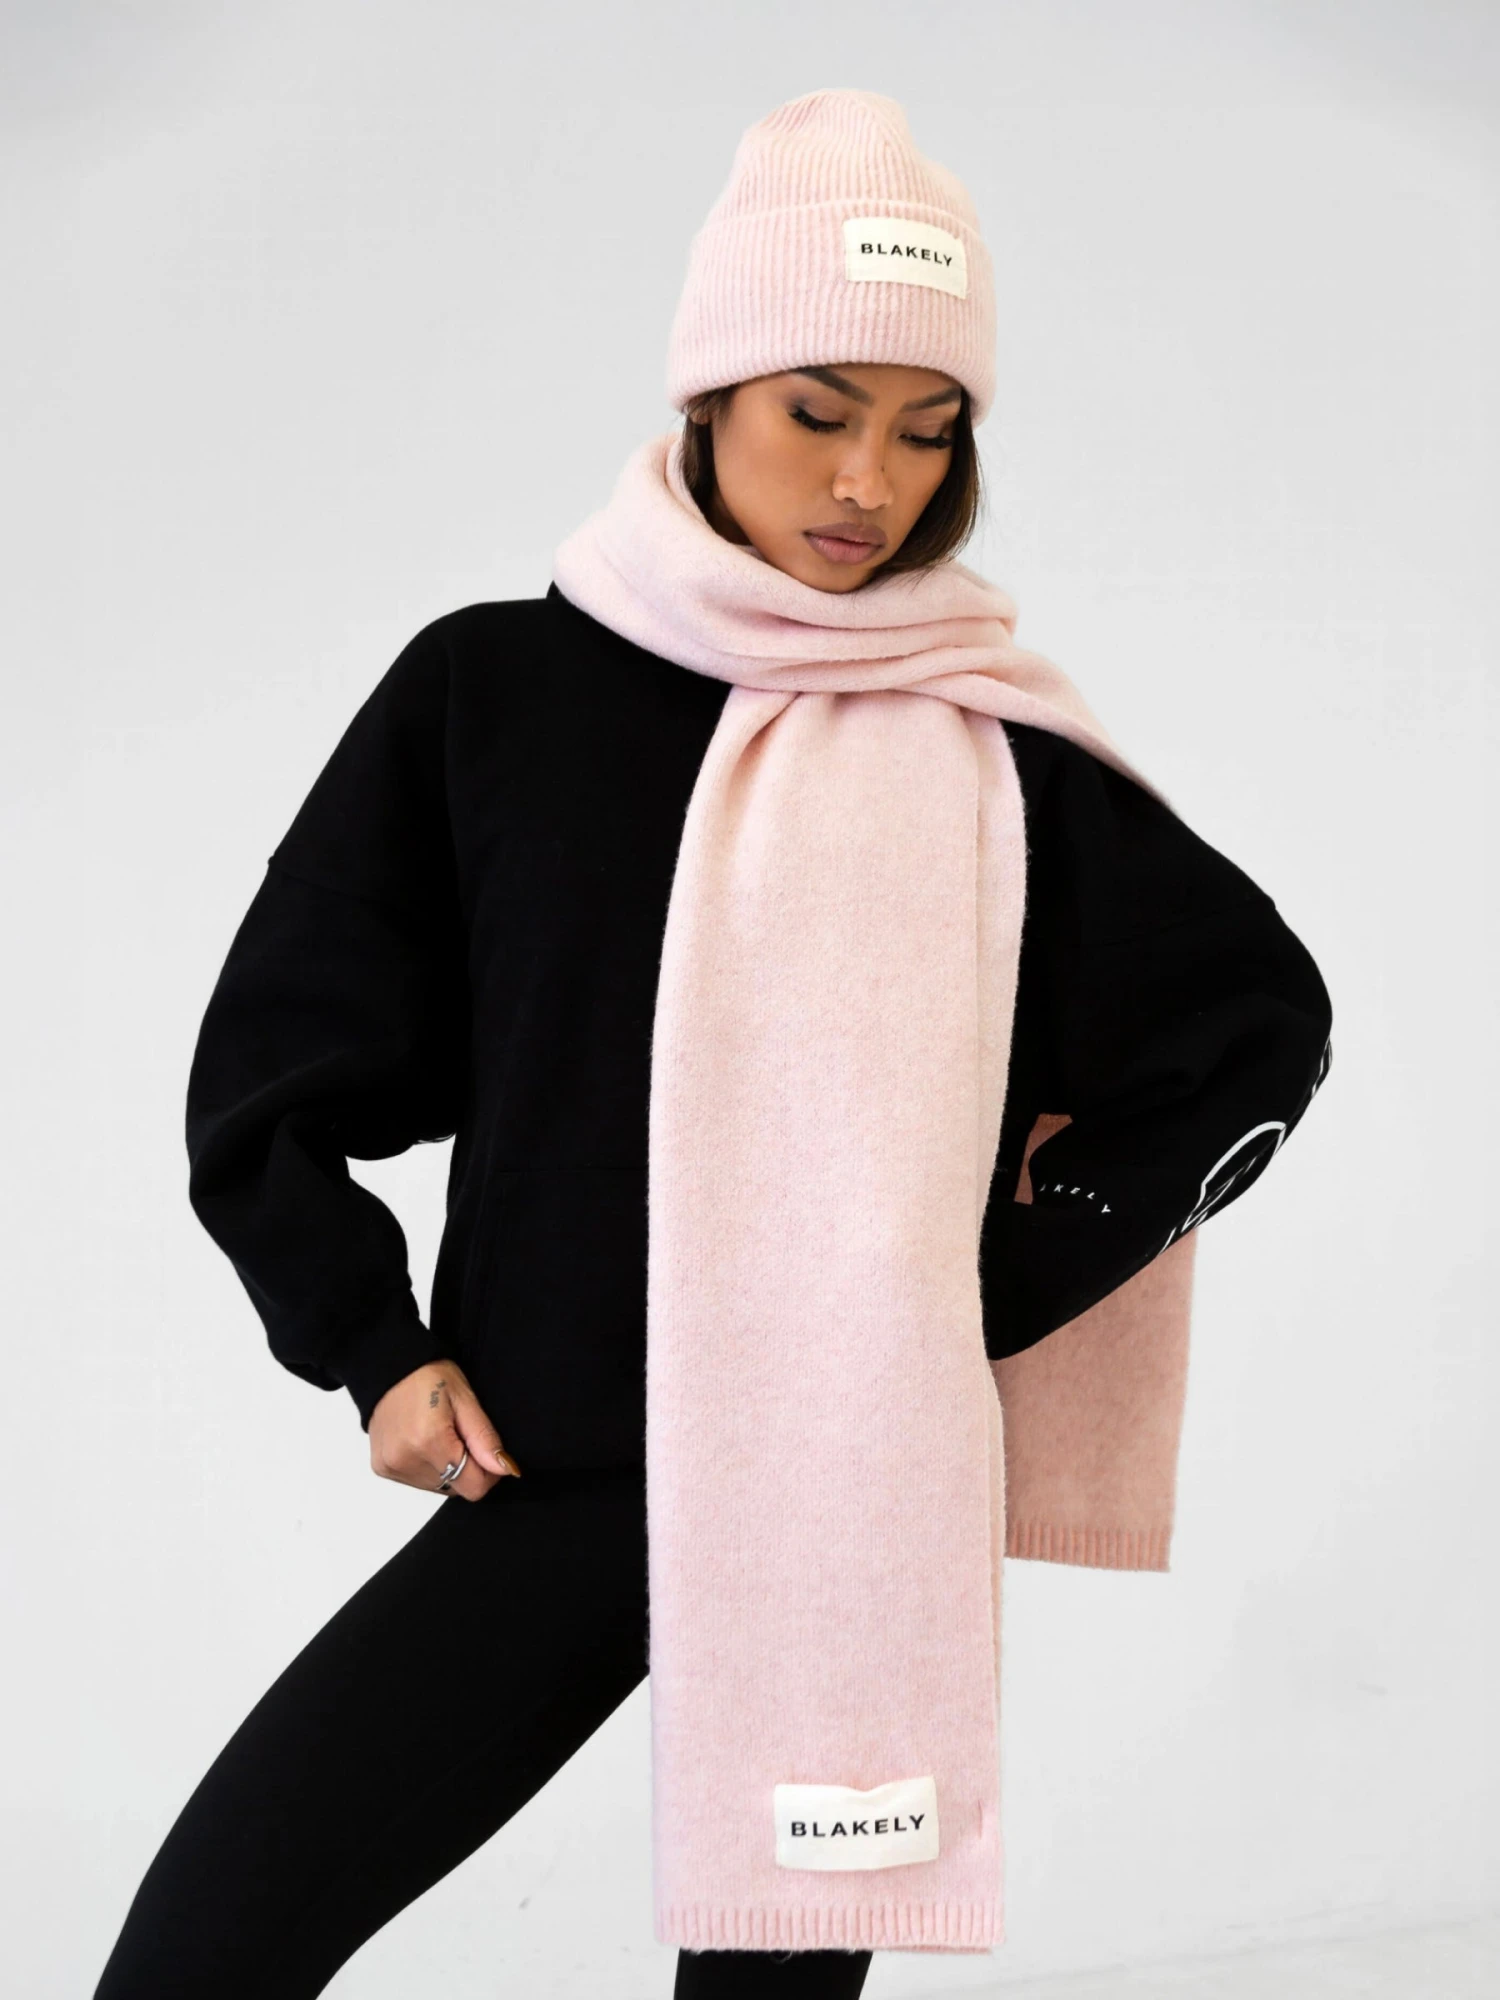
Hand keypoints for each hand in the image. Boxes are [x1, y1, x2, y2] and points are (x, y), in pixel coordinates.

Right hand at [367, 1360, 521, 1498]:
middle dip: (466, 1467)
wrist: (391, 1368)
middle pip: (455, 1488)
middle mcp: (406, 1459)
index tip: (487, 1452)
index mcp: (429, 1441)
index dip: (489, 1473)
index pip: (473, 1487)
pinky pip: (418, 1481)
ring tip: (439, 1435)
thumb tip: (505, 1468)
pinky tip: (423, 1441)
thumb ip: (484, 1438)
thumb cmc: (429, 1376)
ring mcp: (391, 1466)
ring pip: (437, 1486)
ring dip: (446, 1468)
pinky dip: (427, 1467)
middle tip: (460, 1434)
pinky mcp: (382, 1468)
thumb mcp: (465, 1399)